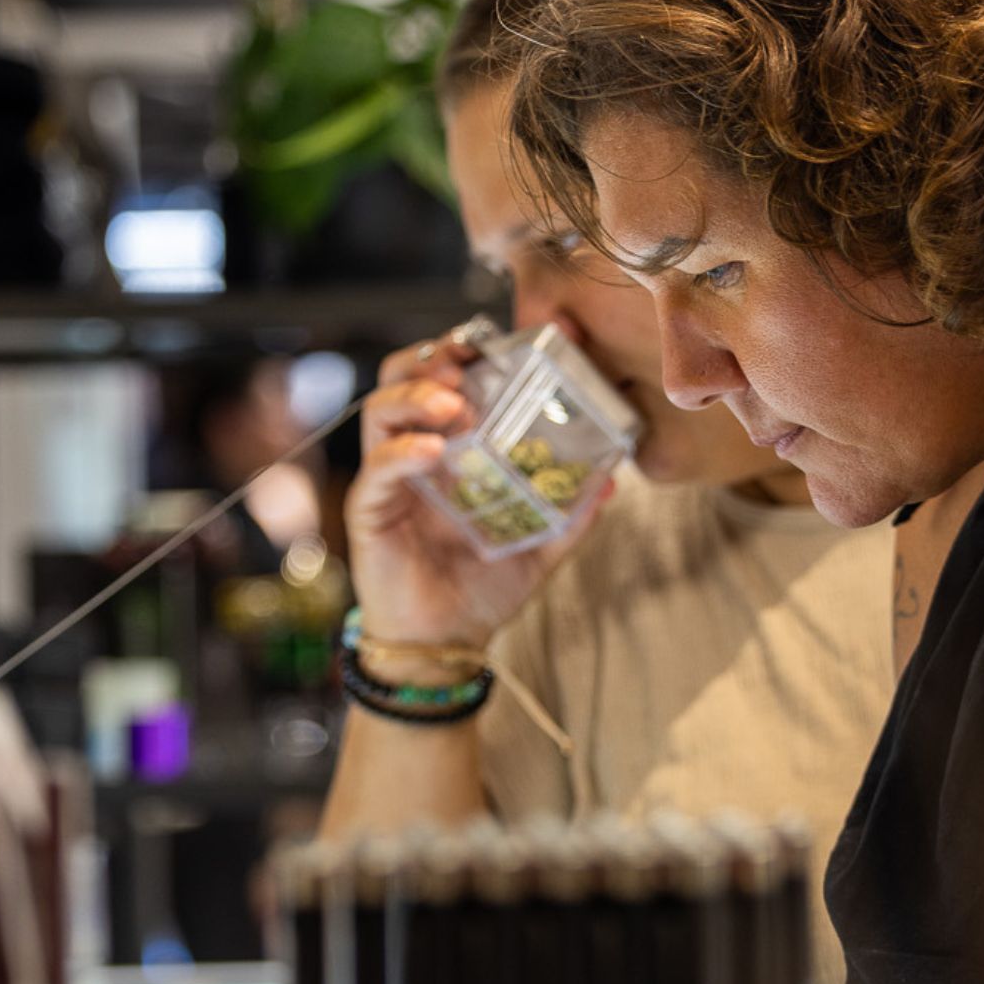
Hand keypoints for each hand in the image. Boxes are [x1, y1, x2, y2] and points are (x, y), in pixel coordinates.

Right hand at [344, 335, 610, 655]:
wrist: (447, 644)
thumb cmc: (483, 590)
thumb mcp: (541, 546)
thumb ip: (573, 512)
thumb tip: (613, 478)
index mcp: (453, 448)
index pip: (451, 378)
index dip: (470, 350)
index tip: (507, 339)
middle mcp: (415, 451)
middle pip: (405, 377)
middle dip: (434, 358)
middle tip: (467, 362)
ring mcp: (389, 477)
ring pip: (380, 409)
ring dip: (418, 396)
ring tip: (455, 405)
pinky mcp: (370, 508)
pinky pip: (378, 468)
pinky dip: (403, 451)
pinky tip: (434, 451)